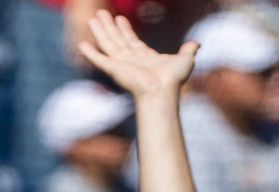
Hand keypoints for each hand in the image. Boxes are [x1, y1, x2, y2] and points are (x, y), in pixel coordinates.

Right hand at [78, 12, 194, 100]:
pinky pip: (99, 59)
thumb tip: (197, 44)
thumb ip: (188, 50)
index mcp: (144, 56)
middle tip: (102, 14)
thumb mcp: (185, 59)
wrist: (162, 90)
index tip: (119, 19)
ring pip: (107, 43)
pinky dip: (90, 53)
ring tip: (92, 18)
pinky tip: (82, 45)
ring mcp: (120, 63)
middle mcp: (130, 59)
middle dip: (109, 26)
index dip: (125, 29)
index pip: (131, 40)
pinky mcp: (113, 68)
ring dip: (99, 31)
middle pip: (117, 39)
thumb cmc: (173, 79)